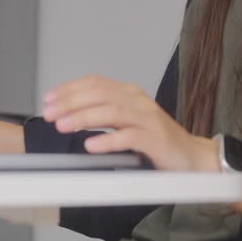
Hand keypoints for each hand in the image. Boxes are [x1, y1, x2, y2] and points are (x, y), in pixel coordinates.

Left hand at [42, 74, 218, 172]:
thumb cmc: (157, 142)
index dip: (69, 89)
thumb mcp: (128, 122)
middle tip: (49, 114)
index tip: (49, 99)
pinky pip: (128, 137)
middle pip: (100, 93)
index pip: (95, 82)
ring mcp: (148, 119)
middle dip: (70, 102)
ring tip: (63, 126)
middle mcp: (138, 101)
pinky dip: (107, 140)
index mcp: (130, 94)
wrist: (192, 158)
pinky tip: (91, 145)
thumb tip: (68, 115)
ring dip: (83, 117)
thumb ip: (105, 115)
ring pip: (111, 111)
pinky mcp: (156, 139)